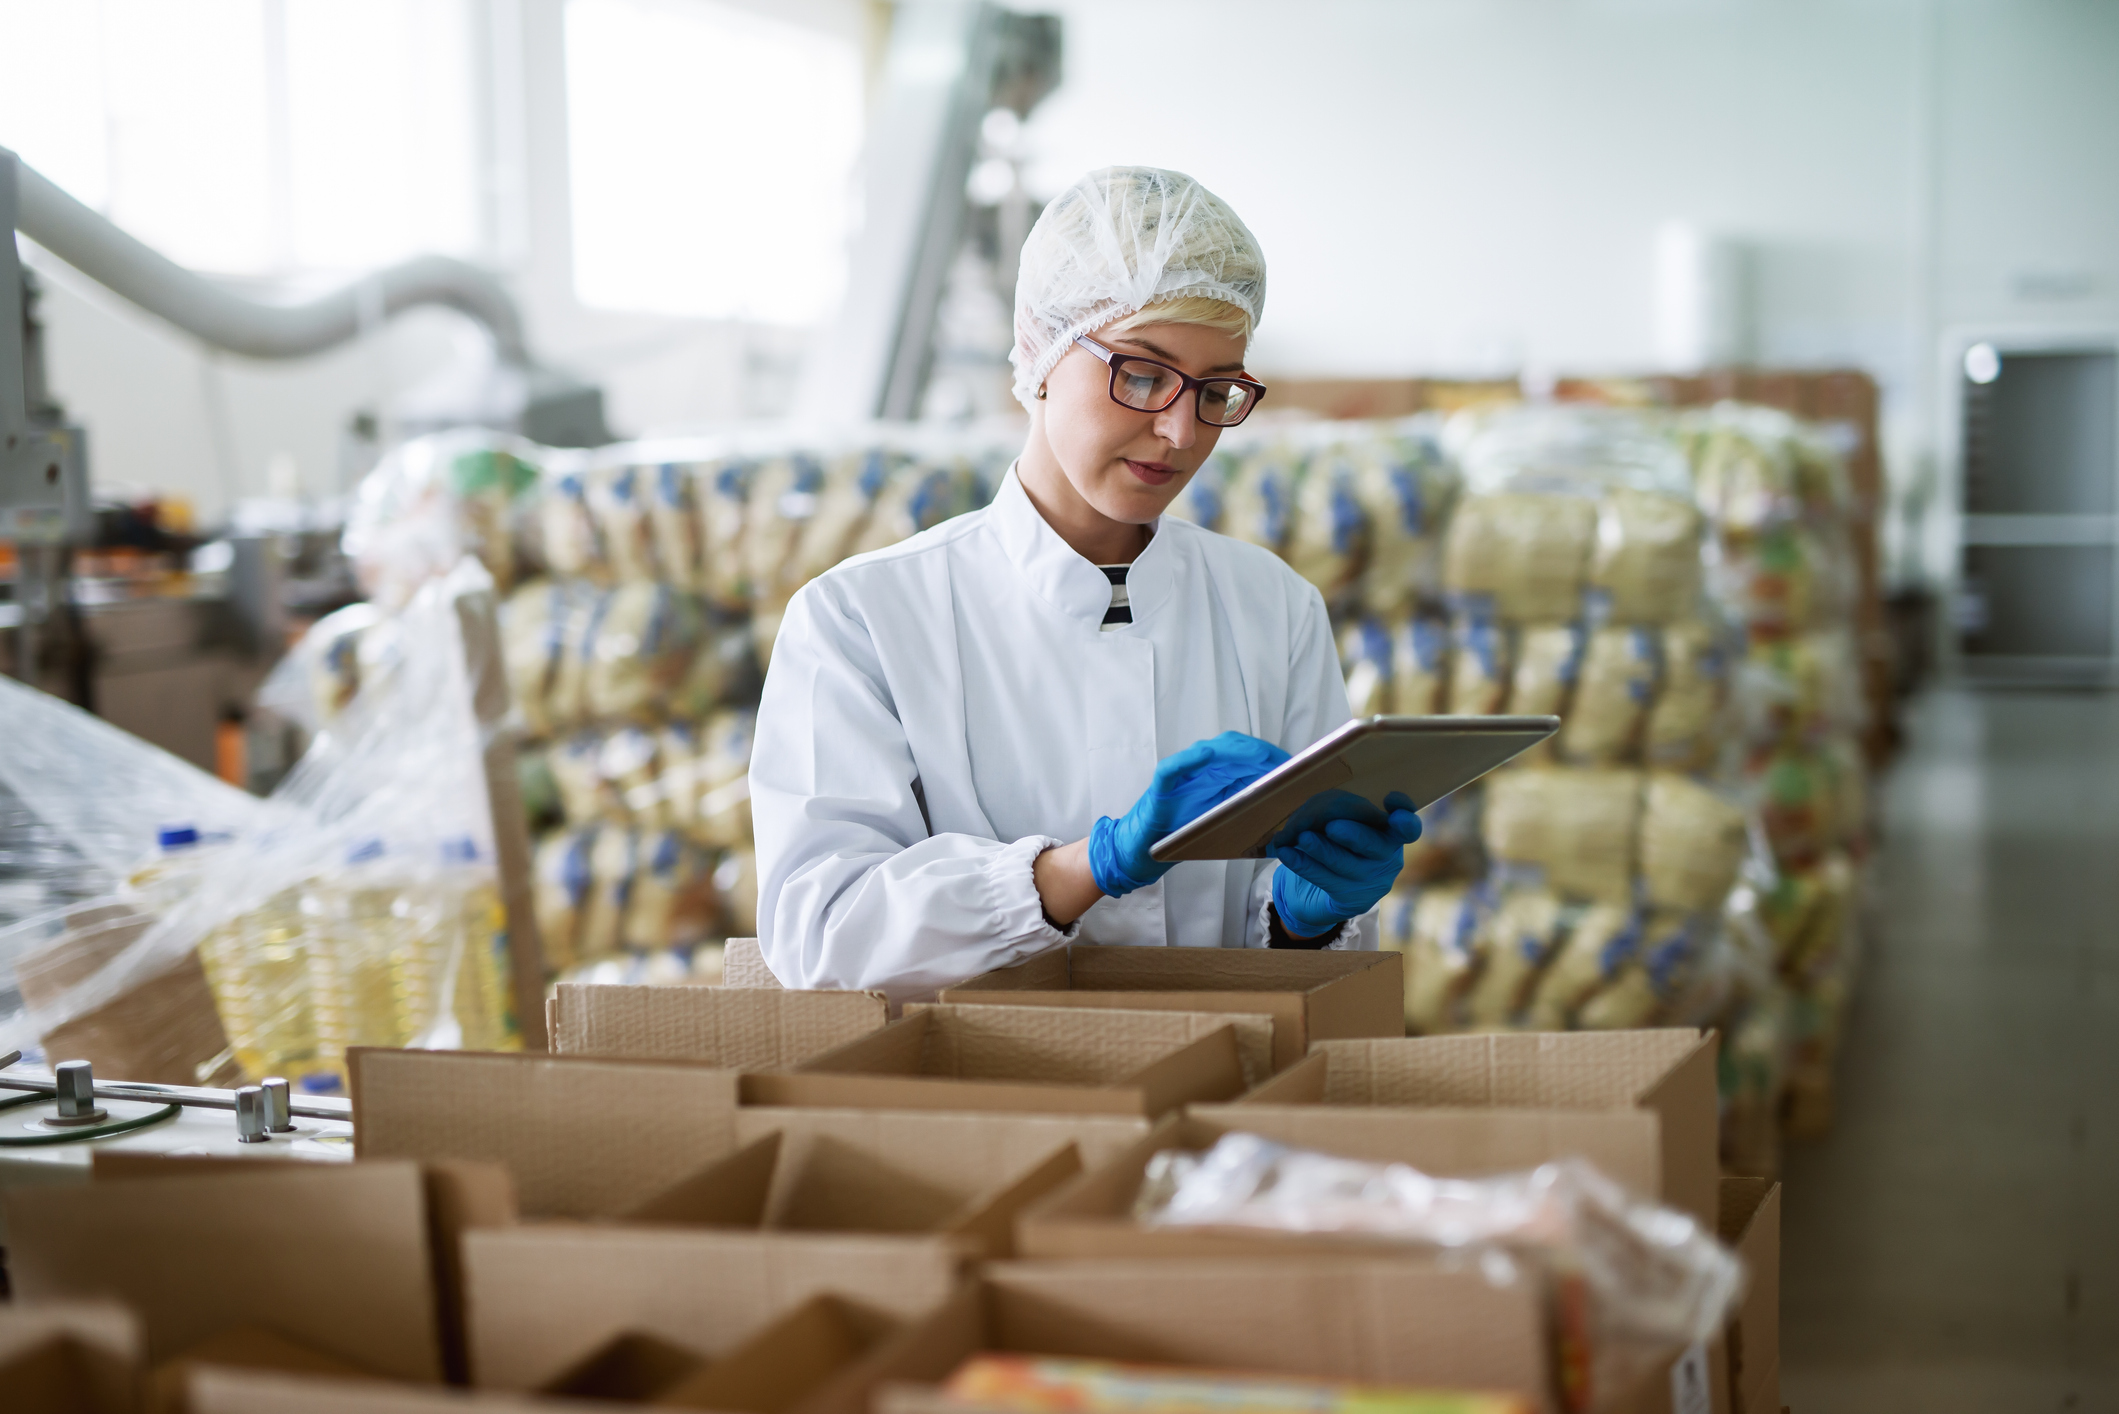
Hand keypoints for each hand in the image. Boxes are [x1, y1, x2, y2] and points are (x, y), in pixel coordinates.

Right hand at [1090, 732, 1290, 897]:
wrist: (1146, 848)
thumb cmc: (1187, 834)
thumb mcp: (1225, 822)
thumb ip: (1249, 808)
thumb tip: (1289, 804)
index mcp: (1220, 774)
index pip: (1249, 754)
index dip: (1272, 756)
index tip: (1298, 765)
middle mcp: (1202, 766)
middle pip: (1234, 747)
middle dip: (1260, 753)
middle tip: (1284, 763)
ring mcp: (1182, 771)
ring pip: (1209, 751)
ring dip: (1234, 752)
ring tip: (1257, 758)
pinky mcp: (1162, 782)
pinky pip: (1176, 766)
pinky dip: (1191, 760)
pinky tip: (1207, 755)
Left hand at [1270, 792, 1421, 937]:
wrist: (1328, 889)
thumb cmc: (1341, 844)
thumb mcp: (1349, 825)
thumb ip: (1343, 814)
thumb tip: (1316, 808)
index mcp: (1393, 835)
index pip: (1409, 828)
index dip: (1404, 818)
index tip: (1391, 800)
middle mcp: (1388, 859)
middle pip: (1377, 846)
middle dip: (1355, 835)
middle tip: (1332, 826)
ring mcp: (1371, 882)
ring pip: (1346, 864)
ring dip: (1322, 849)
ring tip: (1302, 838)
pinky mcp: (1350, 900)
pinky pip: (1324, 880)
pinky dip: (1303, 864)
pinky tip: (1287, 854)